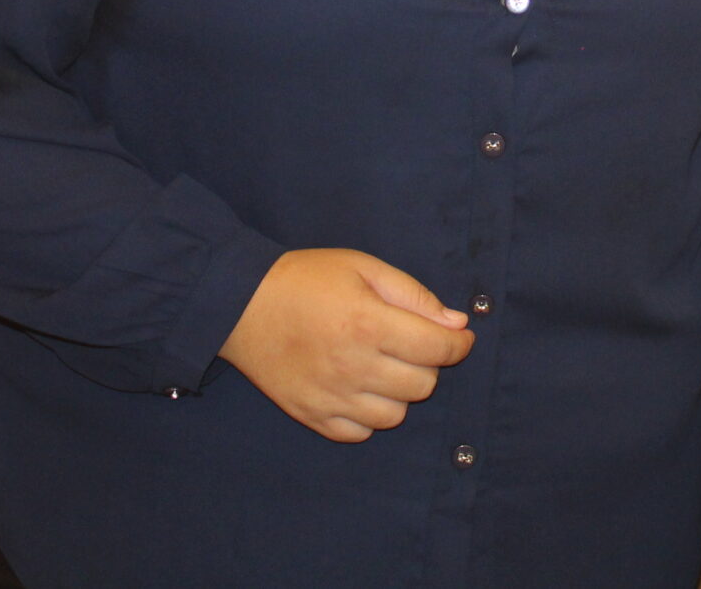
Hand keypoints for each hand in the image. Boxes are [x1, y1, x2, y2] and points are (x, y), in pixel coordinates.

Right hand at [219, 248, 475, 441]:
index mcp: (368, 323)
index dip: (459, 345)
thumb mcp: (364, 268)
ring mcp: (330, 397)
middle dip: (427, 363)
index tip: (459, 339)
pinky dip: (368, 414)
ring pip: (395, 415)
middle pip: (422, 385)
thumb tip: (457, 326)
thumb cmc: (307, 279)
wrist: (241, 304)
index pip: (437, 349)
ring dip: (399, 392)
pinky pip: (360, 432)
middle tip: (408, 344)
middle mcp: (352, 366)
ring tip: (381, 366)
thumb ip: (414, 296)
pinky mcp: (311, 416)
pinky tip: (358, 387)